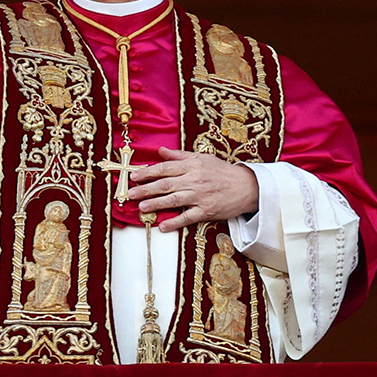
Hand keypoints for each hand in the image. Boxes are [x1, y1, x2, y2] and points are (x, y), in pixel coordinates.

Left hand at [128, 147, 259, 231]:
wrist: (246, 186)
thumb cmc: (222, 171)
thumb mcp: (201, 158)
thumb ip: (179, 156)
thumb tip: (160, 151)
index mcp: (191, 166)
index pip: (165, 168)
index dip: (147, 172)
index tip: (134, 176)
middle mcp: (194, 180)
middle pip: (165, 184)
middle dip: (146, 189)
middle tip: (130, 194)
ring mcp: (200, 196)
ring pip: (174, 200)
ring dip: (156, 204)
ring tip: (141, 208)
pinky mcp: (206, 211)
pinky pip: (188, 217)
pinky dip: (175, 222)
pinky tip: (163, 226)